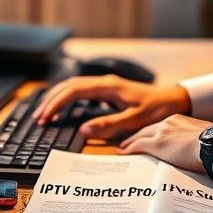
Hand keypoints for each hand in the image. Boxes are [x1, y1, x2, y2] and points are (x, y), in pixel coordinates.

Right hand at [33, 75, 191, 138]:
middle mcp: (105, 83)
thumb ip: (110, 124)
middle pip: (69, 86)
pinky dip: (68, 100)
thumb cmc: (157, 109)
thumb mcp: (135, 120)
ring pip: (74, 87)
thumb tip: (83, 130)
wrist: (174, 100)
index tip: (46, 117)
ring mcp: (106, 86)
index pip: (74, 90)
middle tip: (38, 118)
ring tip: (45, 114)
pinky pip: (82, 92)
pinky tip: (63, 110)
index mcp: (108, 86)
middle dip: (51, 100)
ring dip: (58, 99)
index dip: (57, 103)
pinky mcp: (108, 92)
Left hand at [118, 114, 210, 172]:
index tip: (149, 137)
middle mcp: (168, 122)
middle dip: (137, 135)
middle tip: (128, 142)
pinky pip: (138, 146)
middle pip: (147, 129)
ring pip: (140, 136)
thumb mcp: (205, 138)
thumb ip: (197, 142)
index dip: (153, 132)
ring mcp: (161, 132)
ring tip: (123, 148)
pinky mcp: (157, 144)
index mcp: (179, 120)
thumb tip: (201, 151)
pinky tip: (123, 154)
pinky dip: (129, 149)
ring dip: (130, 142)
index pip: (161, 127)